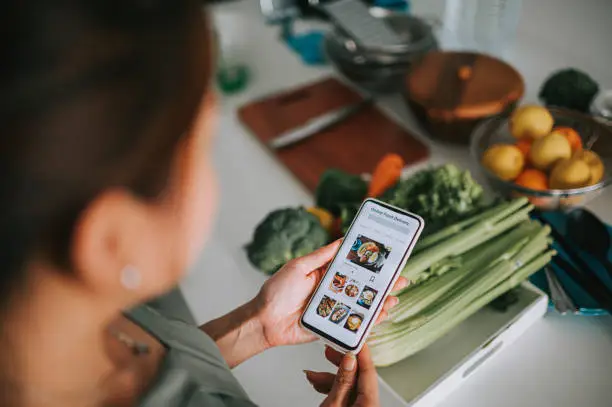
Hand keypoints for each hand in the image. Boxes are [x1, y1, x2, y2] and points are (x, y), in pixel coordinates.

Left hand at [255, 240, 407, 347]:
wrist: (264, 320)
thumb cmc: (277, 291)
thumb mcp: (299, 266)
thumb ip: (322, 256)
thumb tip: (342, 240)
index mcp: (326, 273)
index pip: (353, 265)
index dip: (370, 262)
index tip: (388, 256)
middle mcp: (333, 290)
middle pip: (363, 286)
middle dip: (383, 282)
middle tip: (402, 278)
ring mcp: (334, 308)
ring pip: (362, 304)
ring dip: (380, 302)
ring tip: (394, 297)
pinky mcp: (332, 325)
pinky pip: (353, 322)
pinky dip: (368, 320)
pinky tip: (380, 315)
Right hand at [304, 345, 379, 406]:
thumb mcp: (333, 404)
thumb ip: (343, 381)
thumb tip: (349, 359)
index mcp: (370, 403)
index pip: (369, 370)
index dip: (361, 351)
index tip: (353, 337)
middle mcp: (370, 405)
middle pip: (359, 376)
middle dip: (341, 363)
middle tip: (330, 350)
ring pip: (350, 385)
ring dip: (332, 377)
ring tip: (314, 374)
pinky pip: (347, 394)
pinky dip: (333, 388)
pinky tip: (319, 384)